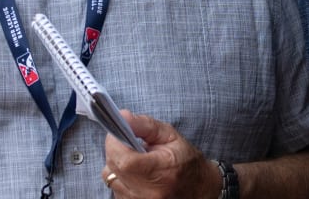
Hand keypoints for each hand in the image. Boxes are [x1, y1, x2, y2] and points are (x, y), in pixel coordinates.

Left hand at [100, 110, 223, 198]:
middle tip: (129, 144)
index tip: (117, 133)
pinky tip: (135, 173)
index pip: (125, 161)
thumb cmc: (186, 160)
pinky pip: (115, 188)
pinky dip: (120, 177)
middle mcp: (150, 193)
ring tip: (135, 160)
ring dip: (117, 165)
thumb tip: (122, 117)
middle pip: (113, 169)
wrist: (198, 188)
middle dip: (115, 150)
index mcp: (162, 172)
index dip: (115, 143)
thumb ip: (145, 125)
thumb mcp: (170, 135)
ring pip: (110, 178)